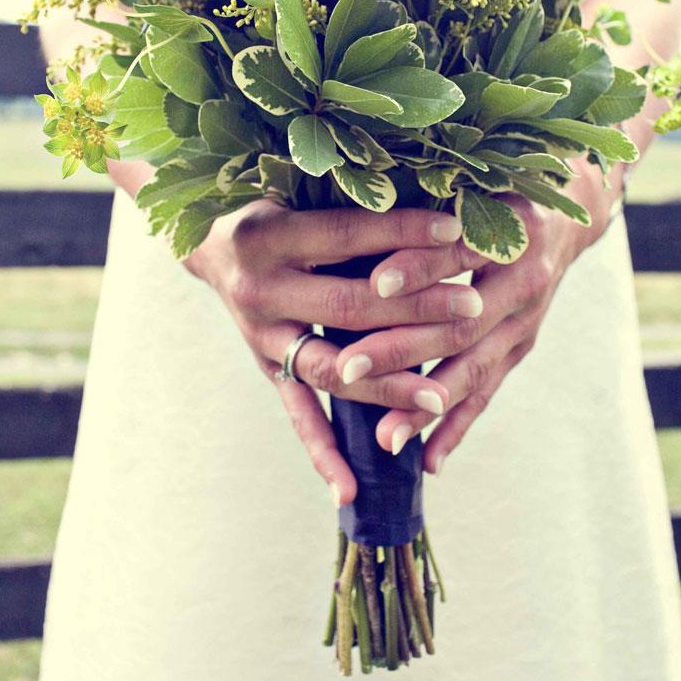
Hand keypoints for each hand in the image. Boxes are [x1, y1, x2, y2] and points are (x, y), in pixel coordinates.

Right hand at [183, 198, 484, 503]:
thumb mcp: (300, 190)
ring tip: (440, 398)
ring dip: (387, 384)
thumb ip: (353, 199)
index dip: (400, 232)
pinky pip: (297, 416)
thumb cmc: (273, 202)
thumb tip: (430, 195)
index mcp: (268, 235)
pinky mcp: (265, 368)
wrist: (207, 243)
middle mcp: (259, 290)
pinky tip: (350, 491)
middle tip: (472, 306)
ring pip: (330, 369)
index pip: (346, 236)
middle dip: (414, 308)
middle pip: (346, 306)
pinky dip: (323, 454)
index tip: (454, 229)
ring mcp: (259, 337)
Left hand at [334, 164, 619, 474]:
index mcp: (511, 231)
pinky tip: (428, 461)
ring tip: (386, 436)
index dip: (418, 266)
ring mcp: (526, 322)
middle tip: (349, 367)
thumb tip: (364, 212)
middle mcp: (524, 281)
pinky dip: (457, 427)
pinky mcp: (521, 348)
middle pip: (460, 323)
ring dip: (428, 405)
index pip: (459, 253)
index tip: (374, 282)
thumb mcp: (473, 184)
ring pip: (474, 368)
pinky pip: (488, 393)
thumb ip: (429, 204)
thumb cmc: (498, 190)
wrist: (568, 213)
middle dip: (402, 349)